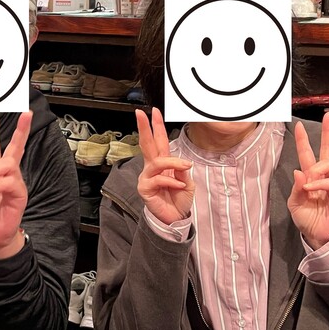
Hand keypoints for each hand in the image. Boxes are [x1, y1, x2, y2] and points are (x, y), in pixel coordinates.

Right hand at [136, 108, 194, 224]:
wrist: (175, 218)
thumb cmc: (179, 199)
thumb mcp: (187, 183)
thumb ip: (183, 172)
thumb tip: (181, 164)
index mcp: (163, 162)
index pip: (159, 141)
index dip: (156, 126)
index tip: (154, 111)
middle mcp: (152, 167)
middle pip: (147, 143)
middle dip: (145, 127)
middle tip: (141, 113)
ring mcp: (147, 177)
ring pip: (157, 161)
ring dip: (173, 162)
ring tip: (185, 166)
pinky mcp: (144, 188)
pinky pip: (158, 179)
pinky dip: (171, 182)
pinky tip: (178, 186)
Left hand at [287, 111, 328, 247]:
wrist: (318, 236)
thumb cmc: (308, 219)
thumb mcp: (295, 203)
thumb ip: (296, 187)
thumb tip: (298, 171)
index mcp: (312, 177)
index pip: (309, 154)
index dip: (304, 141)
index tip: (298, 126)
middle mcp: (325, 177)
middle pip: (328, 150)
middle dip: (328, 133)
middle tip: (328, 117)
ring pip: (328, 165)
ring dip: (315, 170)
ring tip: (307, 184)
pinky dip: (320, 184)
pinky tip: (311, 189)